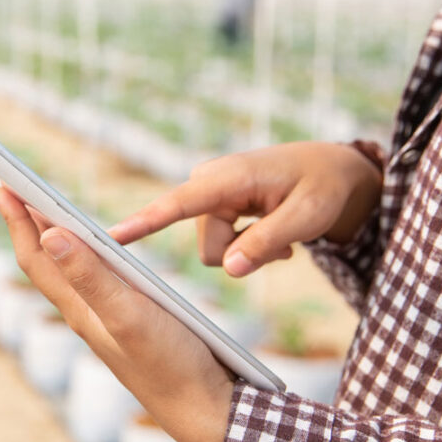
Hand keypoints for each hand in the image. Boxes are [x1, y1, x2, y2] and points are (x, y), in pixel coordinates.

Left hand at [0, 187, 234, 441]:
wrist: (204, 410)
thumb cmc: (169, 364)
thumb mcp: (128, 314)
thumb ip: (90, 276)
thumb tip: (48, 235)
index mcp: (79, 308)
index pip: (35, 257)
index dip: (17, 220)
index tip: (1, 184)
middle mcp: (85, 312)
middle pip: (46, 261)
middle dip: (28, 222)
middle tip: (13, 188)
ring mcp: (106, 319)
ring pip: (68, 271)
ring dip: (54, 236)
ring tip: (44, 210)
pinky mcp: (129, 322)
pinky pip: (94, 280)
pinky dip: (86, 255)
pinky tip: (97, 251)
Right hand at [108, 142, 382, 277]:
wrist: (331, 171)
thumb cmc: (323, 187)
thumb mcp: (307, 217)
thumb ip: (266, 243)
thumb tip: (228, 270)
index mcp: (228, 177)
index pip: (178, 204)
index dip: (143, 222)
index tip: (109, 237)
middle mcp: (208, 183)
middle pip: (208, 246)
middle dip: (242, 254)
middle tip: (284, 244)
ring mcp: (209, 195)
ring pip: (215, 251)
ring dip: (249, 251)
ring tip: (282, 235)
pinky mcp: (213, 206)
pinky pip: (221, 246)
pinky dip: (247, 247)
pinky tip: (274, 234)